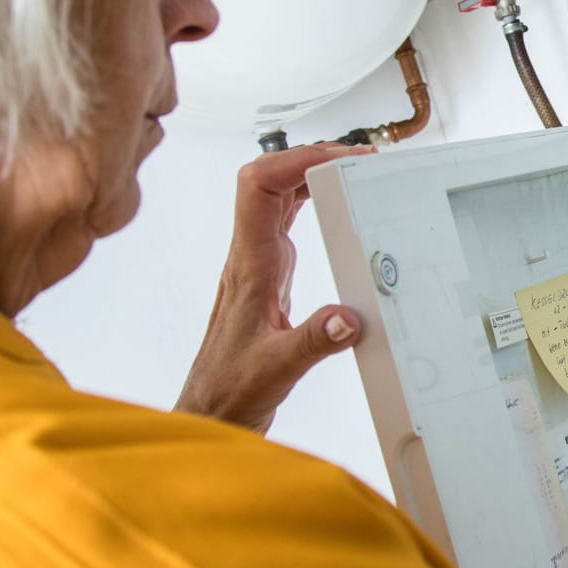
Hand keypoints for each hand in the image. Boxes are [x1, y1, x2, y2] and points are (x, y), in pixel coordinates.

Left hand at [174, 144, 372, 433]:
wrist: (211, 410)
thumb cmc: (230, 390)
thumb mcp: (278, 370)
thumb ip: (314, 342)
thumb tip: (350, 316)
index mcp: (249, 265)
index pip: (259, 187)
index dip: (296, 161)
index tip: (339, 159)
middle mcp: (250, 256)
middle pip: (268, 179)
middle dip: (310, 157)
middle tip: (356, 158)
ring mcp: (258, 262)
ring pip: (276, 196)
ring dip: (310, 175)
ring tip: (351, 170)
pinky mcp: (269, 275)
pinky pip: (285, 221)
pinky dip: (310, 202)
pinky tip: (334, 206)